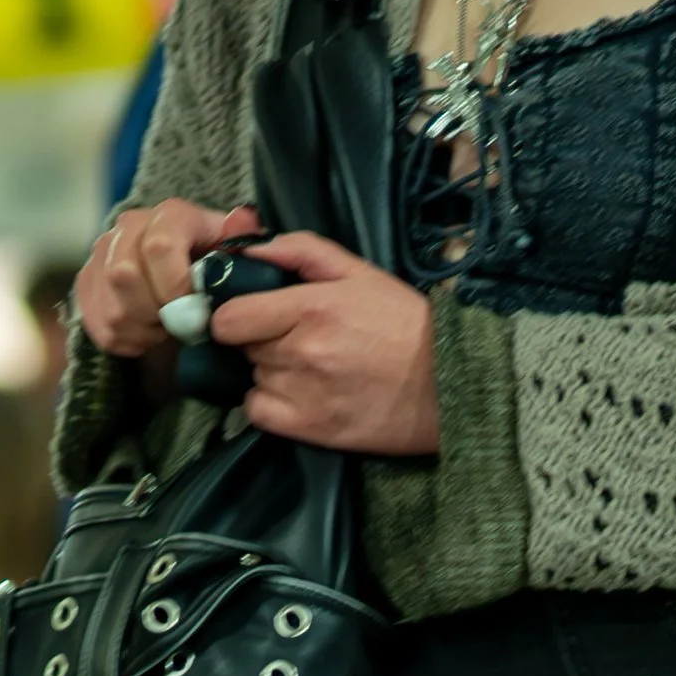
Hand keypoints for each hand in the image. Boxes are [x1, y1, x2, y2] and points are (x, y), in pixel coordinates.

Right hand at [75, 199, 263, 362]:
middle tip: (180, 324)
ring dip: (144, 331)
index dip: (176, 288)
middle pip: (125, 277)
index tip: (196, 311)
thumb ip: (241, 239)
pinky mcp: (85, 283)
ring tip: (164, 328)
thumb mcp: (236, 253)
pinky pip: (98, 326)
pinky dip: (126, 341)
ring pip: (112, 309)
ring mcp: (101, 254)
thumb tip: (241, 221)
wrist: (184, 279)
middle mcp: (128, 226)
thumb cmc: (215, 268)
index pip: (158, 247)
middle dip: (157, 313)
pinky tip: (145, 334)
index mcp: (169, 215)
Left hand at [210, 234, 440, 455]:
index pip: (228, 318)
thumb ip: (300, 251)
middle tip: (295, 337)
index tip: (250, 314)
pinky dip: (269, 403)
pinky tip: (298, 394)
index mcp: (312, 307)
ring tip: (309, 367)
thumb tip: (249, 247)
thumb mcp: (359, 273)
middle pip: (243, 346)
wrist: (447, 384)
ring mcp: (303, 393)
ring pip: (253, 377)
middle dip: (261, 338)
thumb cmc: (404, 324)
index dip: (234, 313)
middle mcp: (301, 351)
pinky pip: (258, 412)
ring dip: (270, 371)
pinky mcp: (309, 429)